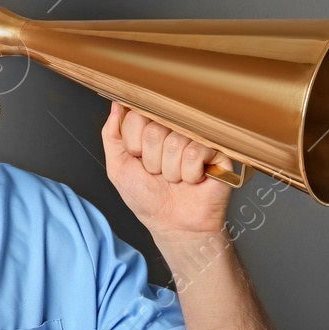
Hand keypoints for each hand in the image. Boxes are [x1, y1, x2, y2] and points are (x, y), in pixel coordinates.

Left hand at [102, 100, 232, 237]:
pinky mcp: (216, 150)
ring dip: (171, 171)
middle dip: (152, 161)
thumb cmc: (148, 199)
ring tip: (176, 179)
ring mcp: (196, 137)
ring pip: (174, 142)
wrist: (175, 225)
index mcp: (151, 129)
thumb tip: (116, 104)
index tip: (139, 161)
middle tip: (159, 174)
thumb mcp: (118, 168)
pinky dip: (189, 174)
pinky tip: (193, 180)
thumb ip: (112, 135)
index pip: (136, 117)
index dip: (134, 145)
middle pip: (154, 130)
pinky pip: (195, 152)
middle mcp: (174, 129)